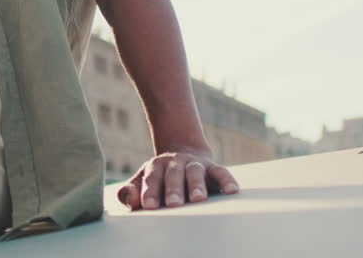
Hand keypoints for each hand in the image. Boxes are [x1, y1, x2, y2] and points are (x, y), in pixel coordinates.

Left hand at [116, 147, 239, 209]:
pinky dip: (227, 180)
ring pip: (195, 172)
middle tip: (174, 204)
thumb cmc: (159, 179)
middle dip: (173, 189)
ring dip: (197, 185)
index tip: (149, 206)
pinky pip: (221, 172)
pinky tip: (232, 191)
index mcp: (156, 166)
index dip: (150, 192)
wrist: (182, 156)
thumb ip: (131, 192)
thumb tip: (130, 199)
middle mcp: (175, 162)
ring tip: (198, 199)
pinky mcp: (212, 168)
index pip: (151, 179)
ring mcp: (194, 164)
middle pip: (173, 174)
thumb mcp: (142, 183)